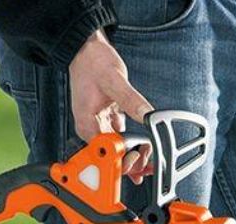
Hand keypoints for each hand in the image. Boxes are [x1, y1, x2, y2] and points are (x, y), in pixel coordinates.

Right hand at [69, 30, 153, 184]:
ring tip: (149, 153)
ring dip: (133, 155)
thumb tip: (148, 115)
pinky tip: (144, 146)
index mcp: (87, 124)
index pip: (104, 153)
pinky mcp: (106, 121)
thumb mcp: (114, 80)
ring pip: (117, 150)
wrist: (86, 49)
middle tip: (148, 160)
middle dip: (130, 162)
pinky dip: (132, 144)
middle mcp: (91, 128)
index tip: (137, 156)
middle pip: (111, 156)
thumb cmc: (92, 62)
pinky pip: (121, 139)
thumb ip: (131, 100)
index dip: (122, 160)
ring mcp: (98, 125)